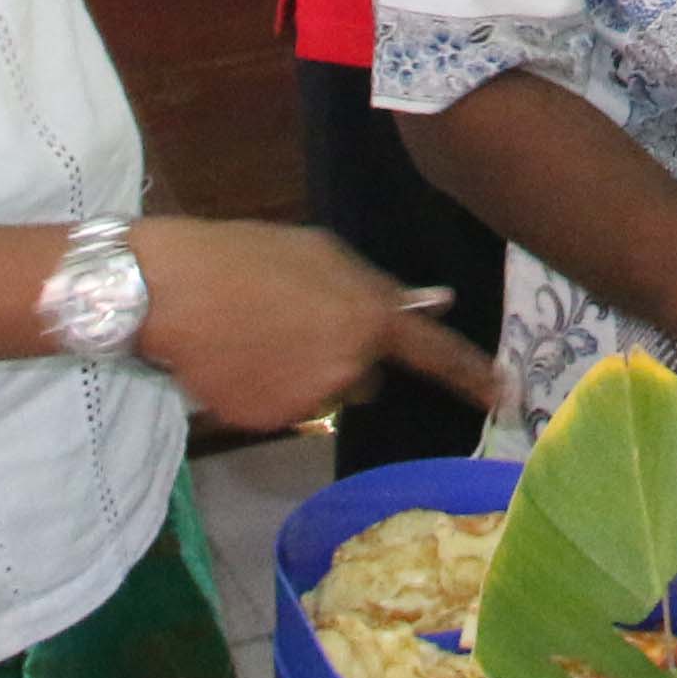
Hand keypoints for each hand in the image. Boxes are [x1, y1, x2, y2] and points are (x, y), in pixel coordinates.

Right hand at [130, 215, 509, 429]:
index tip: (505, 396)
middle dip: (341, 356)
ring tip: (258, 332)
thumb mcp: (321, 254)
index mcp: (370, 316)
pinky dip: (268, 391)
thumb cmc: (248, 257)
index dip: (473, 376)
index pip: (435, 354)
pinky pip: (284, 410)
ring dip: (303, 373)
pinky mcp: (271, 423)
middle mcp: (350, 366)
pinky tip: (239, 358)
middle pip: (364, 376)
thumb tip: (436, 304)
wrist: (171, 289)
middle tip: (293, 320)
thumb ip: (380, 288)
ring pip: (323, 392)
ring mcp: (310, 400)